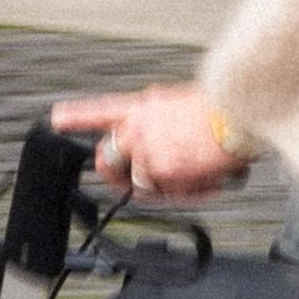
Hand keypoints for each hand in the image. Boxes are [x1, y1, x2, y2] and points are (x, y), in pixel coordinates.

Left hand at [52, 83, 247, 199]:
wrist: (241, 109)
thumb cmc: (224, 108)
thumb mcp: (182, 107)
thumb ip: (161, 126)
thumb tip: (159, 155)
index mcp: (145, 105)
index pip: (102, 110)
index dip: (77, 115)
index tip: (58, 118)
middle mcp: (138, 125)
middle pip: (108, 158)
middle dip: (118, 174)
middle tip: (141, 179)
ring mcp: (146, 148)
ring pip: (139, 182)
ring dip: (163, 186)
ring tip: (195, 175)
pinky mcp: (160, 168)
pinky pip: (163, 194)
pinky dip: (185, 193)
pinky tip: (205, 180)